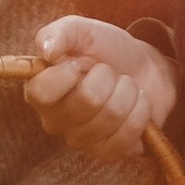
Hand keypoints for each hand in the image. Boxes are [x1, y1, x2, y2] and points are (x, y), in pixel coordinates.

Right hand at [26, 15, 177, 159]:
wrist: (144, 68)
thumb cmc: (107, 50)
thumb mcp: (83, 31)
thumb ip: (60, 33)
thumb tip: (45, 49)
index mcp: (40, 92)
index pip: (41, 92)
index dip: (66, 74)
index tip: (80, 61)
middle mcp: (55, 121)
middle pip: (87, 100)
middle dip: (109, 76)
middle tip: (110, 72)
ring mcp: (82, 141)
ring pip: (112, 115)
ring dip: (128, 92)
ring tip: (125, 86)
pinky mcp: (108, 153)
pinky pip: (126, 136)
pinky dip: (140, 112)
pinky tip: (137, 104)